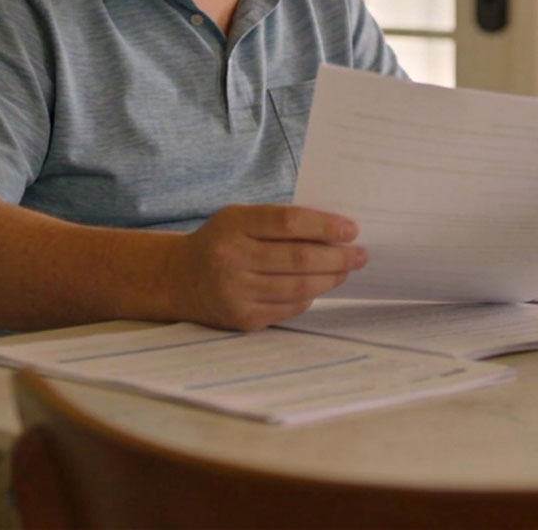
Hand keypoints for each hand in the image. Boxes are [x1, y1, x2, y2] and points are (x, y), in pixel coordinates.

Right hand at [167, 204, 365, 330]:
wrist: (177, 279)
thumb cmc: (220, 242)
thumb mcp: (239, 219)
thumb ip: (278, 222)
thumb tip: (334, 231)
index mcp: (233, 225)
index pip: (288, 222)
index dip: (324, 225)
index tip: (351, 229)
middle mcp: (231, 259)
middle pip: (298, 259)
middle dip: (337, 257)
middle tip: (360, 254)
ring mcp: (236, 292)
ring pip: (297, 288)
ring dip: (330, 279)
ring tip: (346, 270)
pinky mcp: (242, 319)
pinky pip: (288, 309)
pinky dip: (310, 297)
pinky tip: (320, 287)